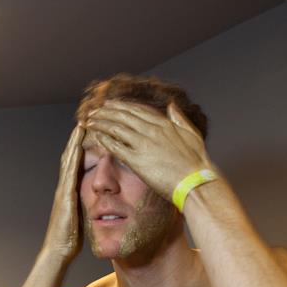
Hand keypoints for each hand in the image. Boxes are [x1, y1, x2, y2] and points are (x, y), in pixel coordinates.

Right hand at [43, 123, 85, 262]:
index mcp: (69, 192)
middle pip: (70, 158)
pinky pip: (70, 172)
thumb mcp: (81, 218)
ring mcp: (63, 191)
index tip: (89, 134)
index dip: (80, 149)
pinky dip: (73, 157)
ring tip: (81, 125)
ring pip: (68, 161)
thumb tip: (96, 202)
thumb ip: (86, 206)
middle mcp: (64, 188)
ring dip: (74, 143)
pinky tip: (78, 146)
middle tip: (84, 121)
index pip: (75, 166)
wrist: (58, 251)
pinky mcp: (65, 196)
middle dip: (76, 140)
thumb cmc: (70, 239)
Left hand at [85, 100, 220, 200]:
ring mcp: (144, 144)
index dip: (122, 107)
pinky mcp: (137, 160)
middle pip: (124, 116)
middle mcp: (152, 130)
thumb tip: (171, 105)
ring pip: (116, 128)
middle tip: (94, 110)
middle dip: (107, 112)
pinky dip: (104, 139)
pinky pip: (116, 146)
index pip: (138, 110)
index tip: (111, 105)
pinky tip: (96, 136)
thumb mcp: (192, 134)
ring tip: (90, 121)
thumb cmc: (196, 163)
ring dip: (101, 122)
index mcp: (165, 124)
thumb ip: (180, 118)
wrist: (195, 182)